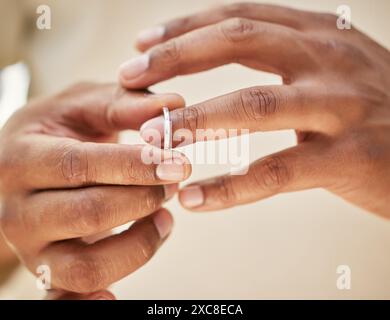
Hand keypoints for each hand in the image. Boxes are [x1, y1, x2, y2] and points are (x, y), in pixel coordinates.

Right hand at [0, 82, 190, 292]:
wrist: (28, 163)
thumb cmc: (60, 130)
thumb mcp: (84, 104)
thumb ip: (126, 103)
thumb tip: (174, 104)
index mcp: (21, 158)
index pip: (80, 166)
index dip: (134, 166)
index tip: (178, 162)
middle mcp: (17, 209)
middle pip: (88, 214)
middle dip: (143, 199)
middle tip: (175, 180)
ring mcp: (31, 248)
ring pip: (86, 266)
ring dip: (139, 244)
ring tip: (165, 217)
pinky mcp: (47, 271)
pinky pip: (70, 298)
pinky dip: (95, 302)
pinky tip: (119, 294)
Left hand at [119, 3, 389, 216]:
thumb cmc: (375, 110)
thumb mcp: (330, 67)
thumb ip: (285, 58)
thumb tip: (225, 57)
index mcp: (319, 35)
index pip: (239, 17)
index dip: (185, 28)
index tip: (141, 46)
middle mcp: (328, 59)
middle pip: (237, 42)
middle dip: (175, 59)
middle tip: (127, 79)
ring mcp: (341, 107)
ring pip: (251, 106)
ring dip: (193, 120)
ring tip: (149, 138)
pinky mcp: (349, 158)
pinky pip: (277, 172)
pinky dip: (231, 187)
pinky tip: (195, 199)